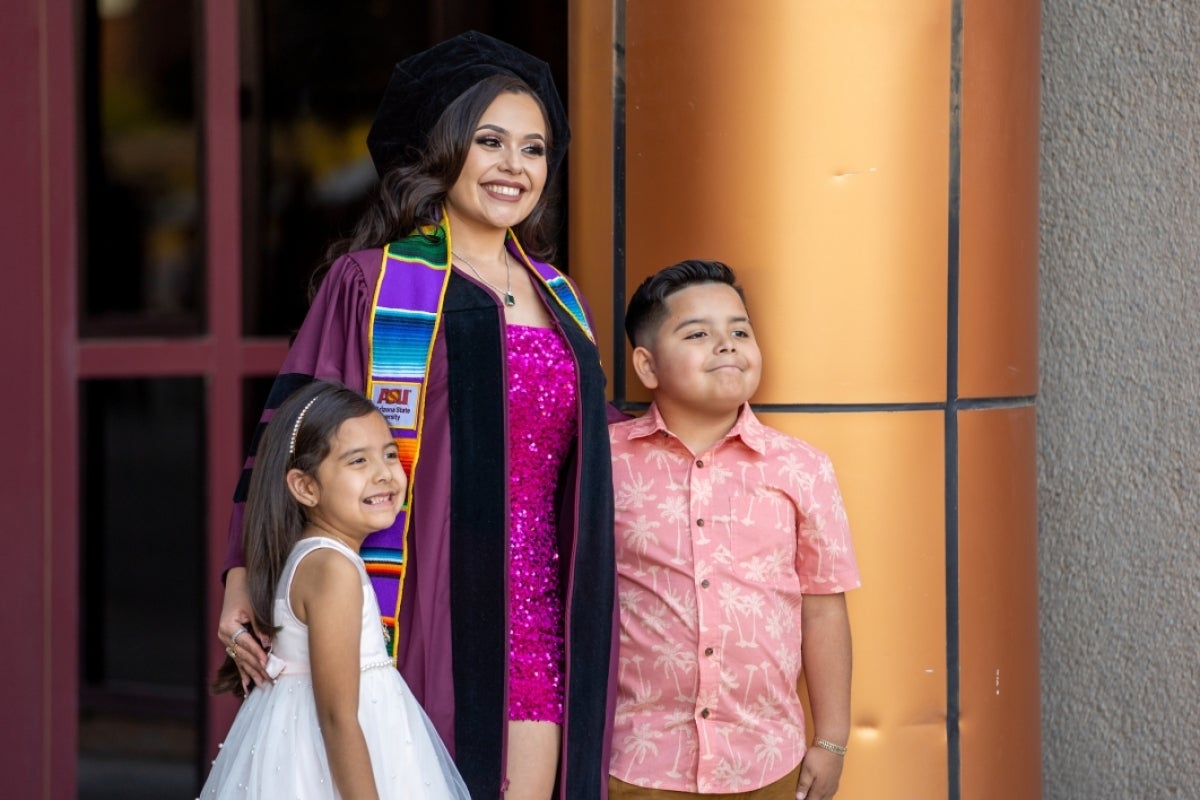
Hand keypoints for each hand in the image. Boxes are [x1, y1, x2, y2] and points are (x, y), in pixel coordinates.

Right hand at [220, 567, 270, 692]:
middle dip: (257, 668)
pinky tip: (247, 685)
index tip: (268, 664)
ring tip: (263, 685)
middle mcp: (224, 635)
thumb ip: (260, 627)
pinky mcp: (230, 641)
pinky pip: (237, 659)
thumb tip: (268, 645)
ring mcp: (225, 640)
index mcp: (228, 626)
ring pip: (240, 660)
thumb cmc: (247, 592)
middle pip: (243, 655)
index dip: (258, 654)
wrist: (237, 583)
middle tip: (270, 679)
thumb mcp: (255, 607)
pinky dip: (244, 672)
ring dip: (252, 673)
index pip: (246, 644)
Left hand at [795, 746, 843, 799]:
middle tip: (804, 797)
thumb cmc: (818, 757)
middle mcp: (828, 790)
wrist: (832, 745)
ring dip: (819, 799)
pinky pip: (832, 793)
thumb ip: (803, 785)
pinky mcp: (836, 779)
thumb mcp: (807, 770)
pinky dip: (826, 796)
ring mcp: (833, 785)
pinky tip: (824, 793)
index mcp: (820, 789)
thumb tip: (799, 798)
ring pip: (827, 798)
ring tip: (812, 796)